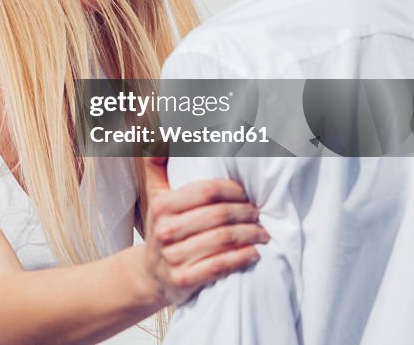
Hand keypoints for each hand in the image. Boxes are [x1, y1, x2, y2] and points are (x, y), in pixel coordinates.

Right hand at [141, 157, 268, 305]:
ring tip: (263, 233)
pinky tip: (254, 253)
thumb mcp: (155, 194)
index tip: (246, 194)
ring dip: (250, 235)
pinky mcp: (183, 280)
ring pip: (223, 240)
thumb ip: (158, 163)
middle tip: (259, 214)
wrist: (150, 273)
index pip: (207, 190)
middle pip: (220, 215)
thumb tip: (162, 132)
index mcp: (161, 205)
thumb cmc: (164, 227)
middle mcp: (165, 230)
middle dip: (247, 213)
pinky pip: (220, 266)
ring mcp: (173, 256)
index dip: (233, 190)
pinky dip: (242, 258)